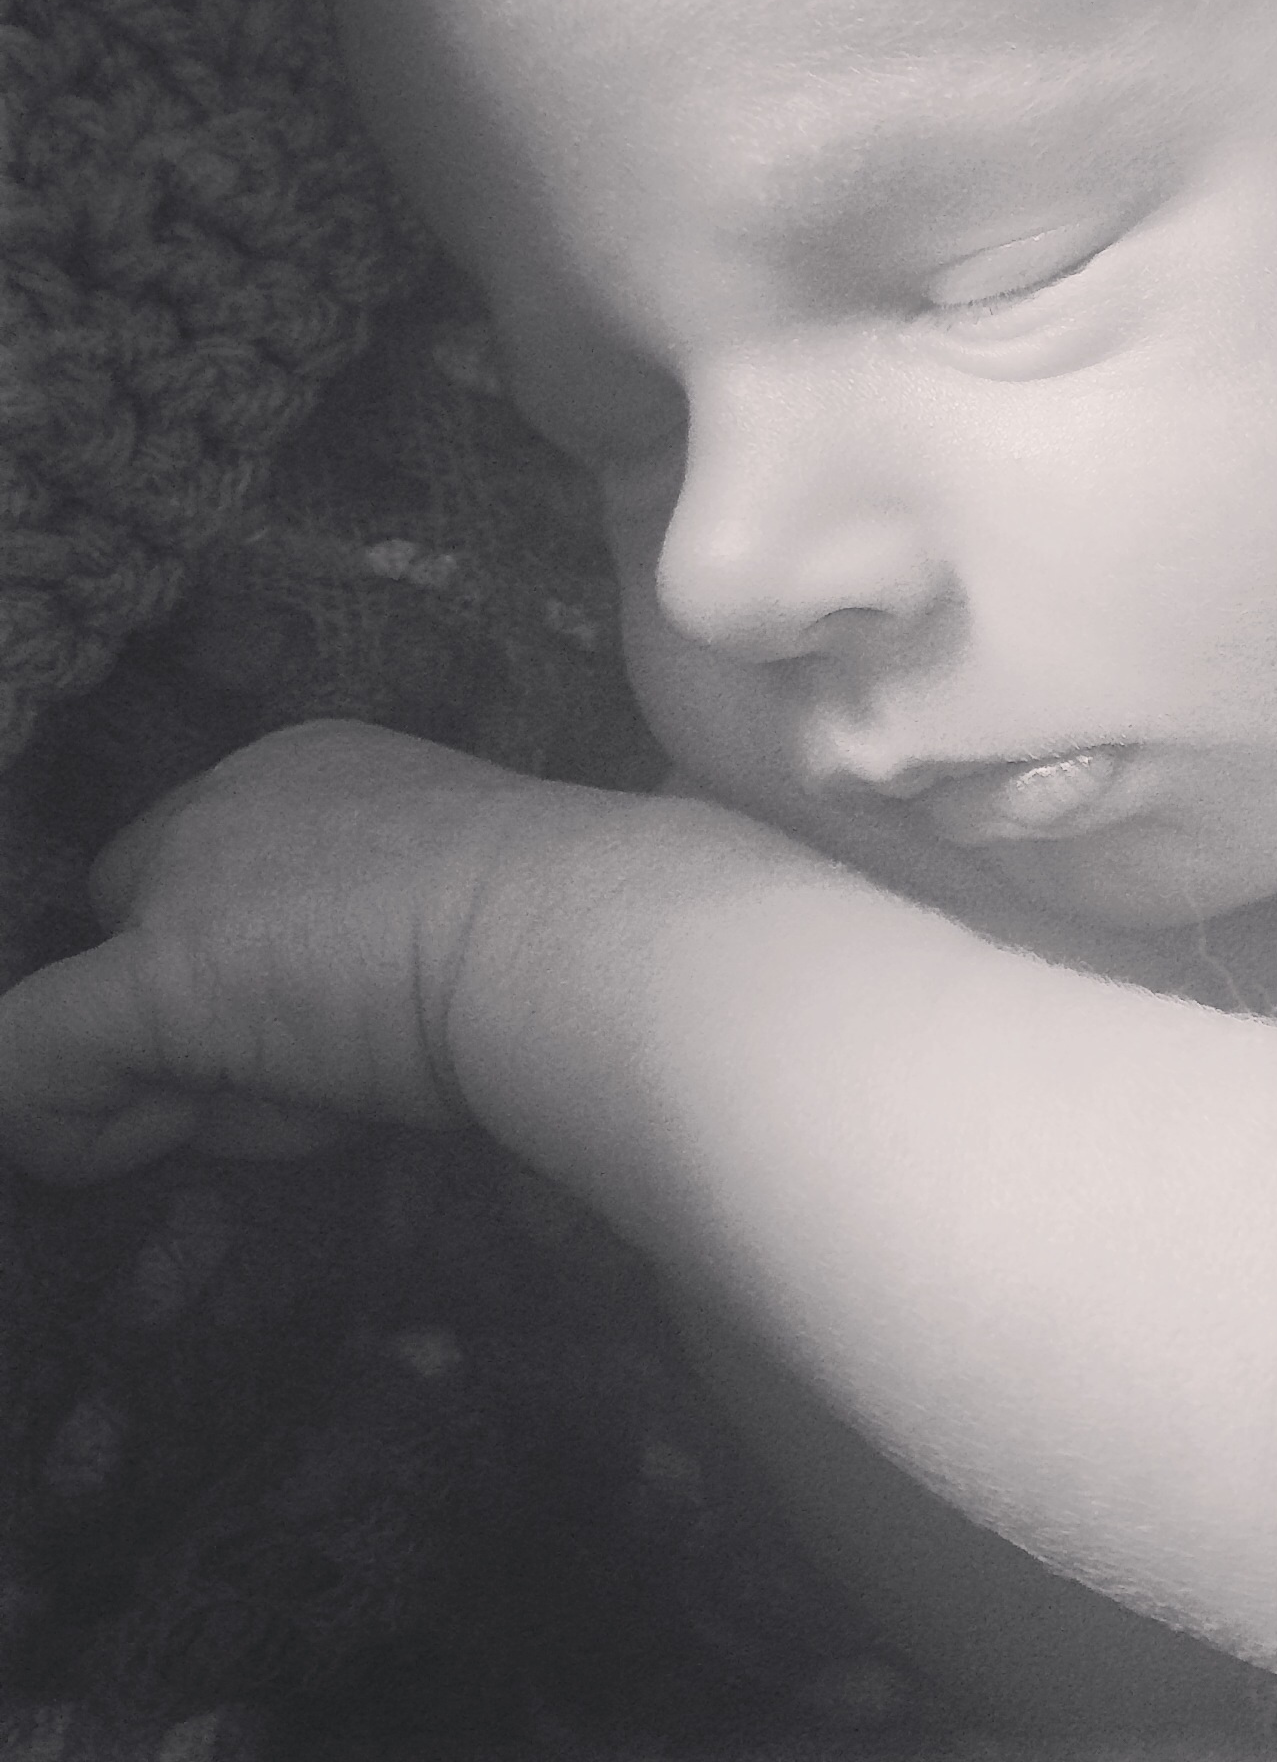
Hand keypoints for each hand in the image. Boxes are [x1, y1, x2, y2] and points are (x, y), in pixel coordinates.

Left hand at [0, 720, 616, 1180]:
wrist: (586, 934)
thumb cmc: (569, 927)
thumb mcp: (462, 906)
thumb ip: (375, 934)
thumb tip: (337, 1024)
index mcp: (314, 767)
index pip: (213, 878)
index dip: (252, 976)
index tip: (342, 1031)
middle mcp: (230, 794)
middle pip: (143, 928)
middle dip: (201, 1024)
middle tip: (324, 1079)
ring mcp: (186, 878)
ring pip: (110, 1004)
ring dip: (196, 1084)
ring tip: (330, 1095)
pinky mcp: (158, 972)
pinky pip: (31, 1063)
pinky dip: (64, 1127)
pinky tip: (147, 1145)